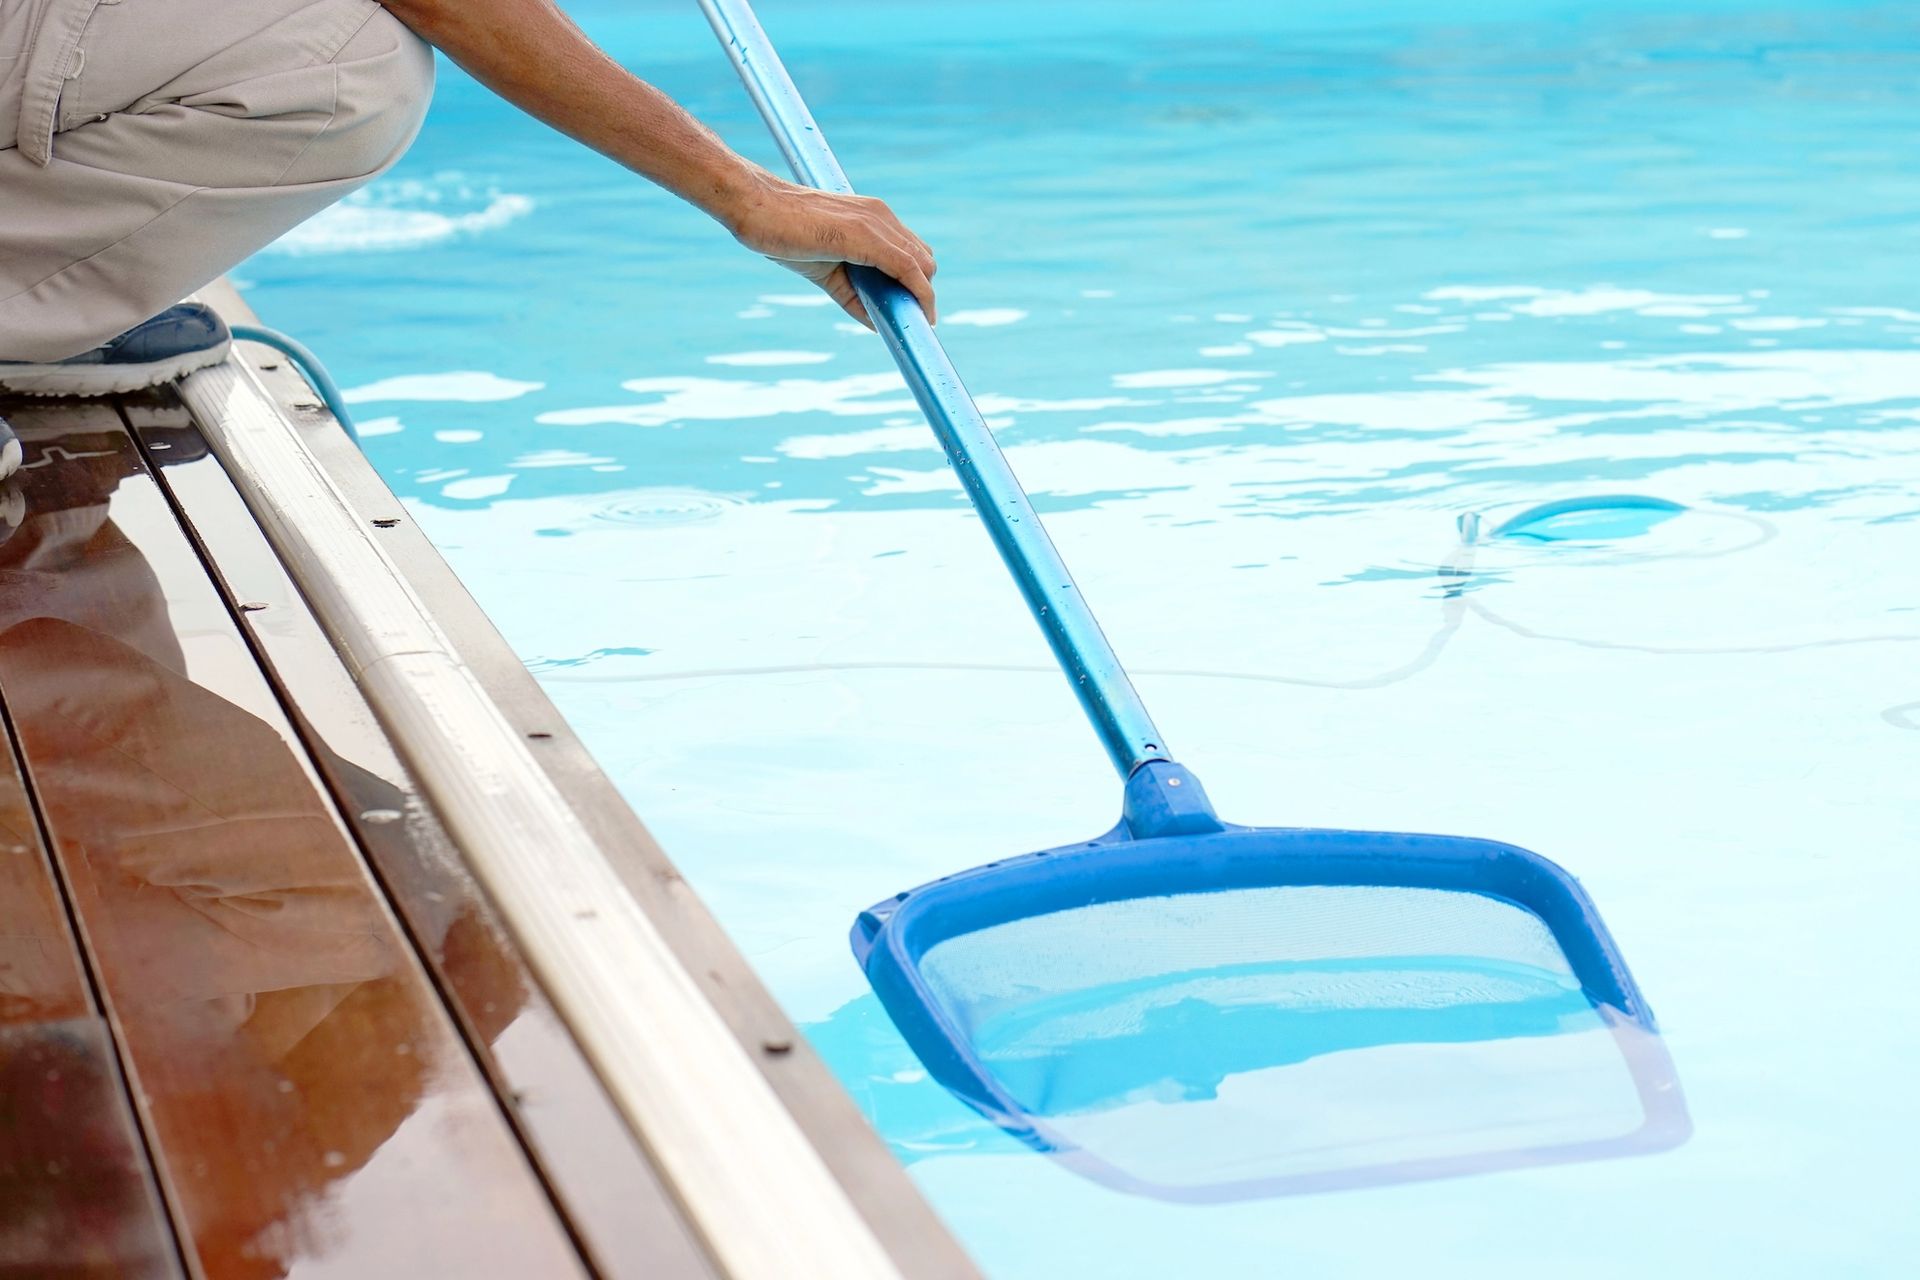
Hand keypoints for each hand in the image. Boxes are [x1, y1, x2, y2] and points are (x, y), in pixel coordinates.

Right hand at [725, 176, 936, 328]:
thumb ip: (852, 293)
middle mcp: (880, 216)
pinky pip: (906, 269)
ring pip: (921, 266)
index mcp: (872, 217)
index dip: (917, 283)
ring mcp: (875, 224)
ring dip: (921, 299)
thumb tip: (876, 322)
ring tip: (911, 324)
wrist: (754, 205)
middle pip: (924, 260)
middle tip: (910, 322)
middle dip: (921, 294)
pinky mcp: (865, 236)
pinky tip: (914, 314)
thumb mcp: (826, 268)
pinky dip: (917, 294)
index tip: (914, 311)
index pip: (911, 252)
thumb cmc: (783, 232)